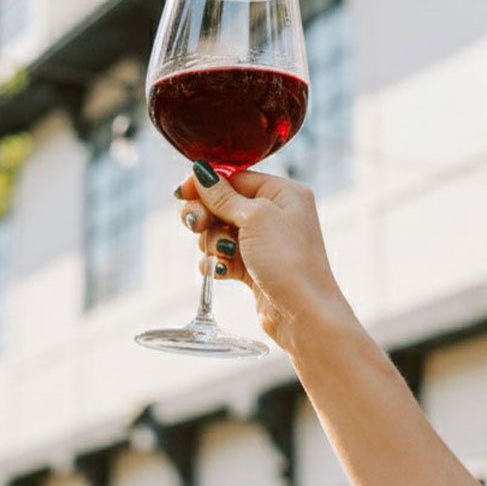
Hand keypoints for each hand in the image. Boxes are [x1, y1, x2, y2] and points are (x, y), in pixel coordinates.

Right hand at [176, 160, 354, 352]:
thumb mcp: (254, 218)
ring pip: (221, 232)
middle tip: (196, 226)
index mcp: (284, 193)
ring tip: (223, 255)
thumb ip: (223, 196)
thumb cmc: (288, 260)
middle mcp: (277, 214)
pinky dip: (217, 262)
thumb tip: (201, 172)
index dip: (207, 185)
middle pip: (224, 204)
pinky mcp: (256, 267)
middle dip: (207, 215)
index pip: (236, 178)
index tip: (182, 193)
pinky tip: (219, 271)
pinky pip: (225, 256)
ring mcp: (266, 242)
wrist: (304, 314)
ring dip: (213, 243)